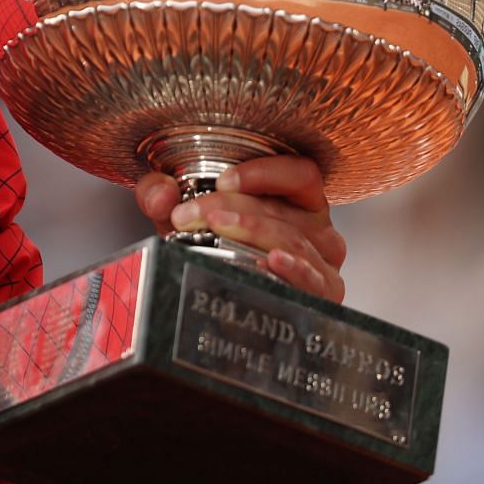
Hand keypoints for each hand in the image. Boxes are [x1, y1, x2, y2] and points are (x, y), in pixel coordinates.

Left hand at [134, 156, 347, 302]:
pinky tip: (271, 260)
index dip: (263, 173)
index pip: (299, 174)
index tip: (223, 182)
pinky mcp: (322, 294)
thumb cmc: (214, 253)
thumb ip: (162, 196)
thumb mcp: (184, 219)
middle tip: (190, 213)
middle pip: (282, 208)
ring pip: (290, 238)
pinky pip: (313, 277)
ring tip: (213, 228)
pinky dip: (293, 267)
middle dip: (230, 205)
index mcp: (298, 202)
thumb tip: (161, 192)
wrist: (227, 309)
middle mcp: (317, 229)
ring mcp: (322, 262)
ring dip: (249, 230)